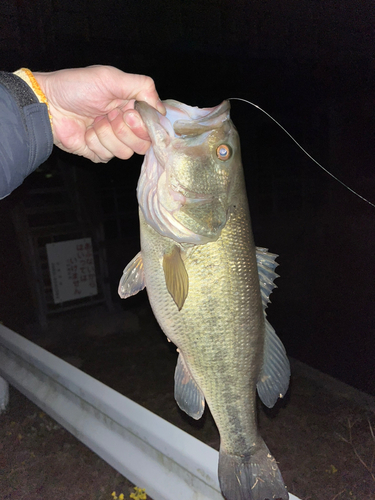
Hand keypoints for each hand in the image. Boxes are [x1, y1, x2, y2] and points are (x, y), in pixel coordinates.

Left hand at [33, 65, 164, 161]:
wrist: (49, 105)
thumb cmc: (77, 87)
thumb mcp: (111, 78)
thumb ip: (143, 87)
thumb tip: (162, 109)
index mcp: (132, 107)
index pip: (152, 127)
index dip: (141, 124)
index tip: (127, 112)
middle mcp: (125, 126)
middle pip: (142, 144)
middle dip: (123, 130)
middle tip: (107, 116)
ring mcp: (112, 141)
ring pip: (124, 153)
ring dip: (106, 136)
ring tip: (93, 122)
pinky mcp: (98, 153)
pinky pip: (107, 157)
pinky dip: (94, 143)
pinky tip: (86, 132)